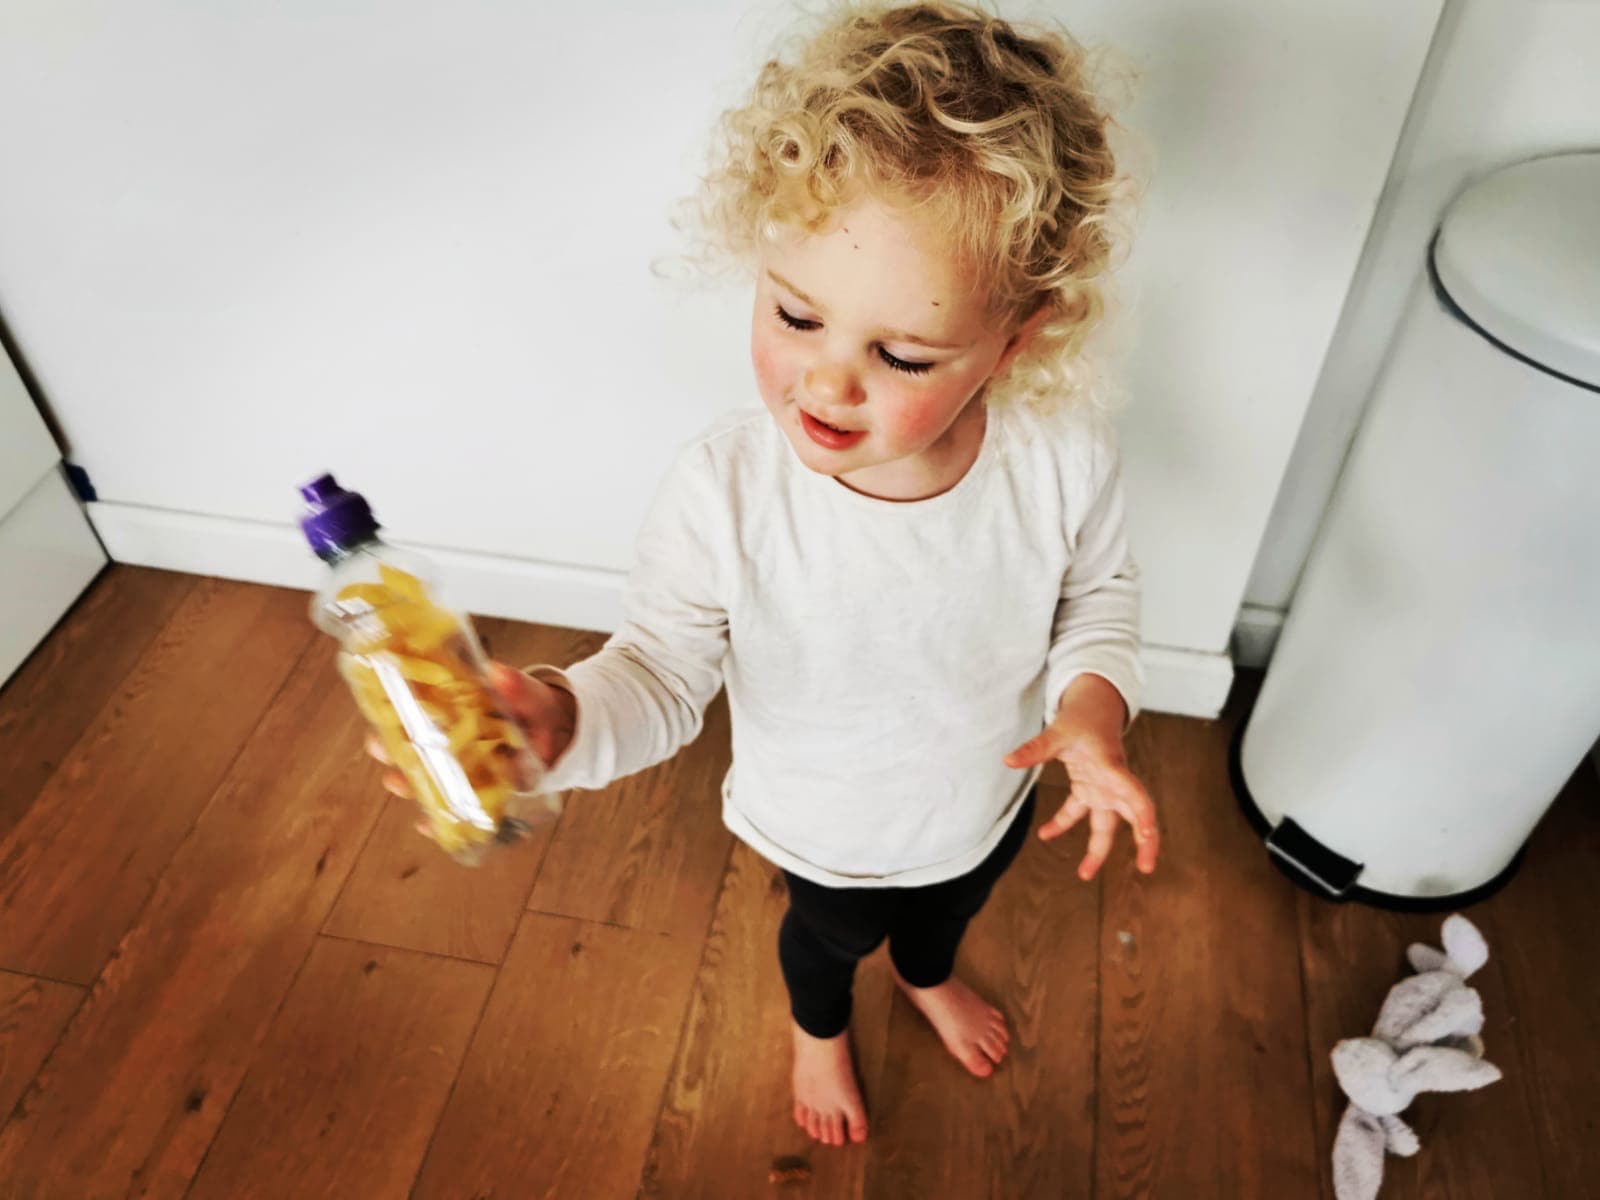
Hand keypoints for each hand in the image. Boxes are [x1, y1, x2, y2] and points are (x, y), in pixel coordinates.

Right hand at [363, 660, 576, 799]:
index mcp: (459, 708)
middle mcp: (453, 739)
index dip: (394, 709)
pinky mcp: (479, 793)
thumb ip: (515, 687)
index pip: (417, 707)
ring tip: (399, 784)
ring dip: (410, 783)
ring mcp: (464, 768)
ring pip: (428, 777)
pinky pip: (455, 808)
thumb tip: (497, 674)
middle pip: (414, 744)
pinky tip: (428, 825)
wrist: (562, 735)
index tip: (380, 708)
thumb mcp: (528, 695)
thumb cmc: (536, 710)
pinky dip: (441, 819)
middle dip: (392, 748)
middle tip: (379, 747)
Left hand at [1002, 675, 1159, 880]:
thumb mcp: (1058, 731)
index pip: (1134, 792)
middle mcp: (1113, 782)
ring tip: (1084, 874)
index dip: (1144, 814)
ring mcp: (1103, 788)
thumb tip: (1008, 761)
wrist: (1093, 708)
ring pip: (1107, 824)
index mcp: (1111, 767)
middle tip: (1146, 867)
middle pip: (1134, 816)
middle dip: (1143, 842)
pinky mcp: (1091, 789)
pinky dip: (1064, 823)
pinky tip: (1044, 834)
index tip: (1148, 834)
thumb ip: (1035, 749)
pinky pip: (1080, 813)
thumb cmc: (1082, 719)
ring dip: (1098, 849)